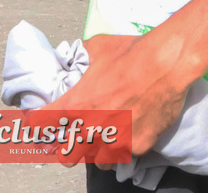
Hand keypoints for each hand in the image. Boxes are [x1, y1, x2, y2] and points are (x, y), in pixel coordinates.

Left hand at [42, 33, 187, 159]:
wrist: (167, 63)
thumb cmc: (132, 52)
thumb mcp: (99, 46)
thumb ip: (81, 56)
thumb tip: (74, 58)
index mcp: (76, 105)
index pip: (41, 124)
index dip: (40, 123)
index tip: (45, 121)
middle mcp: (90, 128)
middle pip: (66, 156)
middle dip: (71, 148)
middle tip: (81, 136)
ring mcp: (114, 140)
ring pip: (98, 162)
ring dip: (100, 151)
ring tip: (109, 139)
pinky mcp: (137, 146)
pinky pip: (127, 154)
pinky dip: (128, 146)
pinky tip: (134, 133)